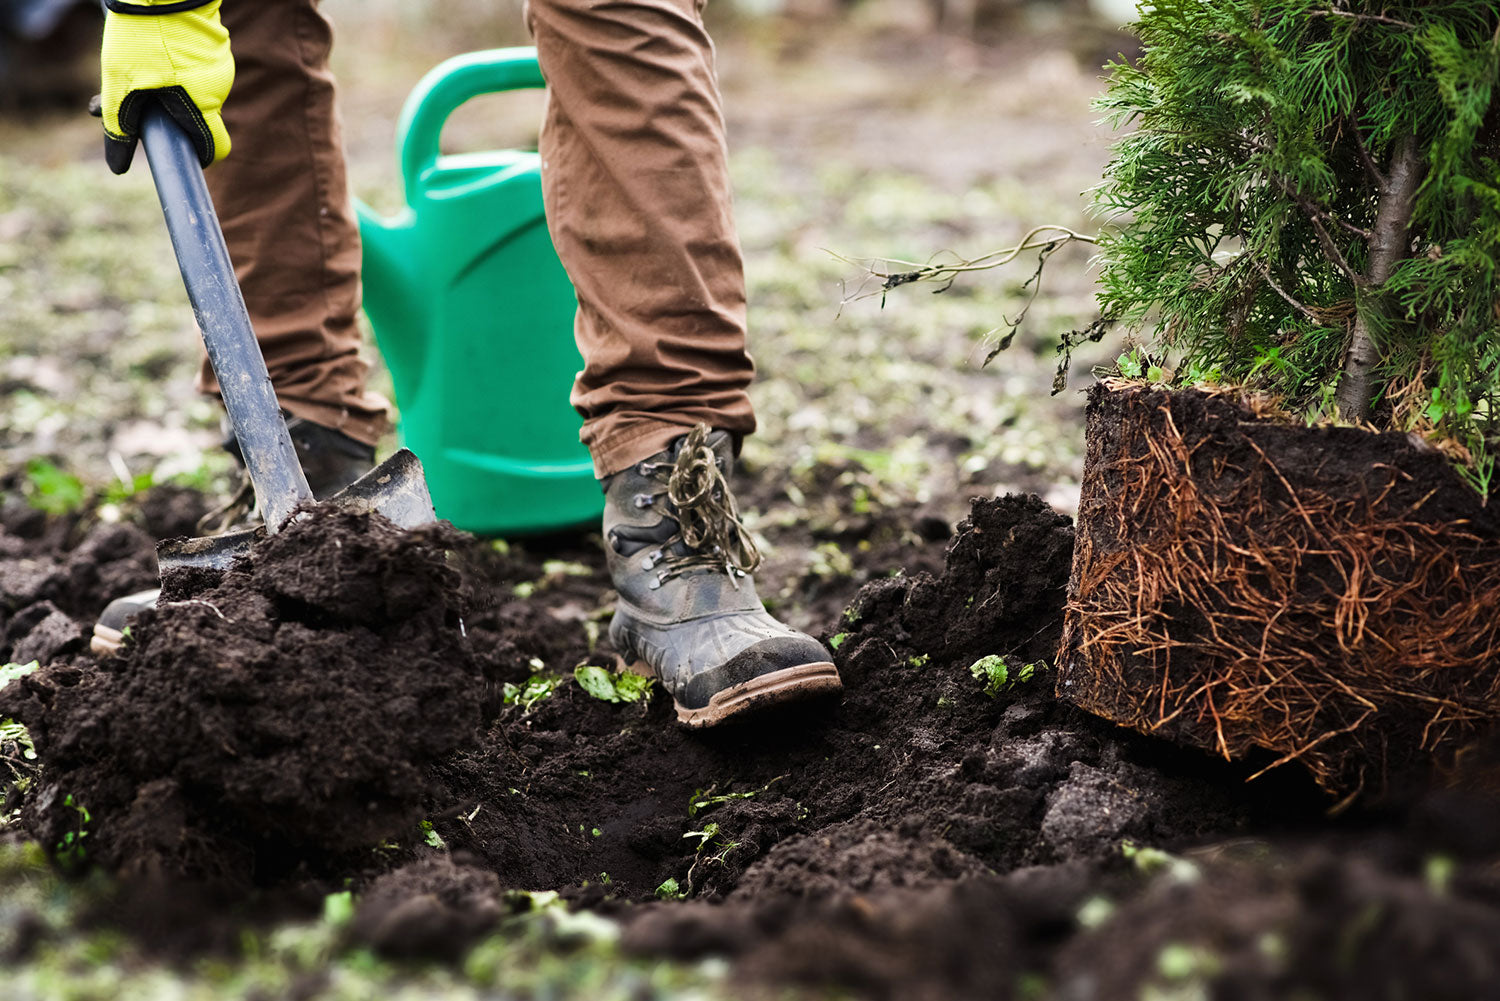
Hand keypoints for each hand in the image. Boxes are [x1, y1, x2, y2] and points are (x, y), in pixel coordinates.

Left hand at [98, 0, 233, 174]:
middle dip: (164, 114)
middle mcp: (218, 89)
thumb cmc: (143, 37)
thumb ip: (119, 126)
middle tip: (130, 98)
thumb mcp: (121, 84)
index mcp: (203, 106)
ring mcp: (218, 65)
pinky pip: (192, 67)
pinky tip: (150, 47)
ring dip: (163, 87)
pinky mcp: (212, 46)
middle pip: (195, 117)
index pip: (217, 149)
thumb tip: (117, 166)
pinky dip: (170, 66)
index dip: (198, 157)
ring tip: (136, 63)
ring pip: (190, 90)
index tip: (175, 151)